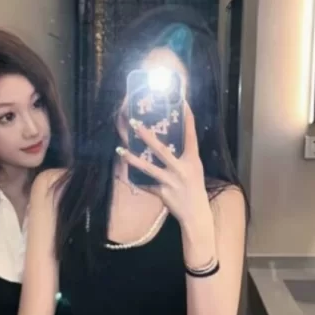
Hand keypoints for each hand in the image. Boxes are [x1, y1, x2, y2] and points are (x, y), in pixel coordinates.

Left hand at [118, 103, 210, 230]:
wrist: (196, 213)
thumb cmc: (194, 188)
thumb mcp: (194, 168)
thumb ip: (184, 154)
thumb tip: (170, 138)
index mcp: (192, 160)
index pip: (190, 135)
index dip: (187, 118)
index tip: (181, 101)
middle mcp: (181, 169)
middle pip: (162, 150)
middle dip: (146, 136)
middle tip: (134, 122)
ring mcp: (171, 182)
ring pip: (148, 168)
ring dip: (132, 158)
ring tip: (119, 149)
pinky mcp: (162, 193)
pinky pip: (145, 185)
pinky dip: (134, 180)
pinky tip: (123, 173)